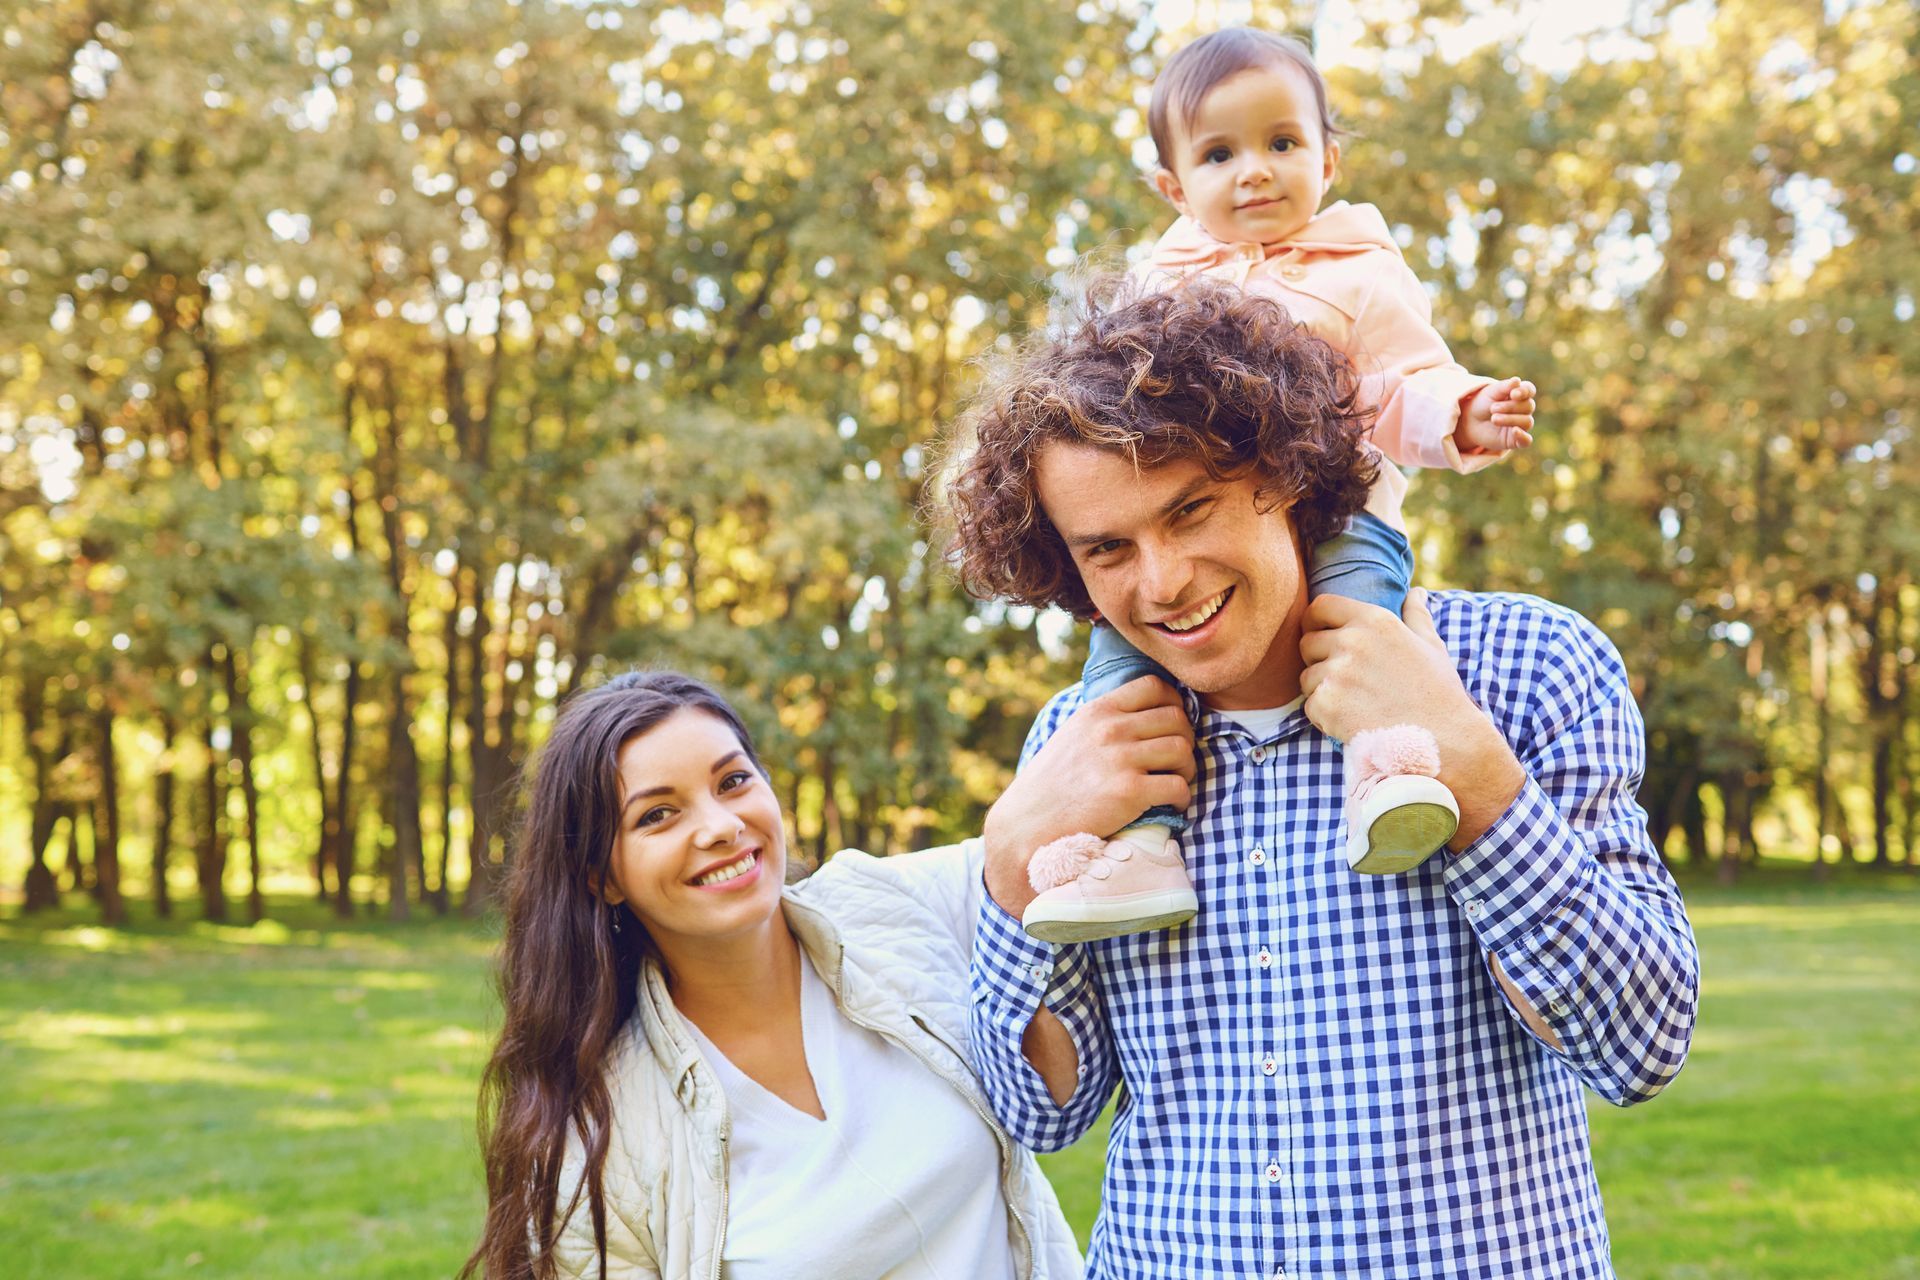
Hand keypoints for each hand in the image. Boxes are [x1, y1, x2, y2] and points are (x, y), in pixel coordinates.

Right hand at [982, 676, 1194, 913]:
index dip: (1174, 704)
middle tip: (1176, 761)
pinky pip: (1177, 786)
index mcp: (1097, 710)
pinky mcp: (1129, 791)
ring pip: (1182, 750)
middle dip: (1185, 739)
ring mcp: (1120, 759)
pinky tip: (1172, 804)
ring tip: (1175, 782)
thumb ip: (1104, 720)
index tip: (1171, 726)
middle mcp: (1110, 729)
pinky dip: (1182, 797)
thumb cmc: (1052, 784)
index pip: (1155, 686)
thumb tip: (1146, 713)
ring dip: (1187, 768)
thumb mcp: (1073, 734)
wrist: (1029, 823)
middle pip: (1176, 719)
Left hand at [1299, 590, 1524, 847]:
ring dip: (1322, 691)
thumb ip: (1417, 615)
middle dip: (1319, 660)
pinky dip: (1324, 716)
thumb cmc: (1439, 694)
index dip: (1315, 621)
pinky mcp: (1326, 705)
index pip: (1320, 606)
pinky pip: (1309, 706)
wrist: (1442, 742)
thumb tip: (1416, 592)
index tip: (1321, 636)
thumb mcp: (1431, 647)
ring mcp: (1337, 673)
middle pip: (1308, 643)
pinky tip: (1352, 722)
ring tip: (1355, 705)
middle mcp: (1352, 641)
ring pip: (1307, 677)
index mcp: (1375, 620)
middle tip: (1346, 681)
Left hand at [1459, 377, 1536, 453]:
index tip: (1513, 394)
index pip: (1530, 390)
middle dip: (1510, 407)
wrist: (1469, 421)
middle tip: (1492, 408)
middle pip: (1528, 406)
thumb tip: (1517, 381)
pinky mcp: (1515, 440)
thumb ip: (1504, 387)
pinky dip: (1523, 436)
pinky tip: (1514, 431)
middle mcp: (1523, 410)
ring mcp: (1520, 425)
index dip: (1525, 391)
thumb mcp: (1491, 392)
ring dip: (1510, 419)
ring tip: (1494, 418)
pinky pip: (1526, 440)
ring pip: (1527, 422)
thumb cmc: (1482, 403)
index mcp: (1520, 395)